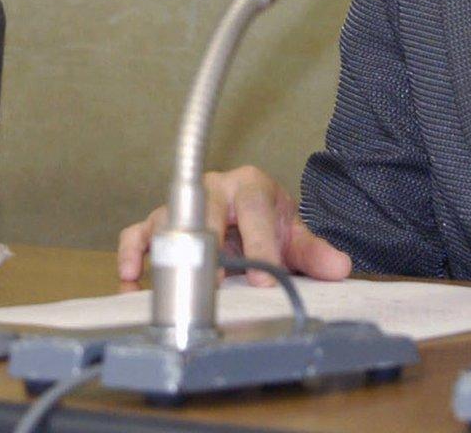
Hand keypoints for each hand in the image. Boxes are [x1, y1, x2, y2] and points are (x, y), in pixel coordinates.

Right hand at [116, 165, 350, 287]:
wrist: (248, 219)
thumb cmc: (270, 226)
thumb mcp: (295, 238)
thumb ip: (314, 253)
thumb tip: (338, 267)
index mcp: (251, 186)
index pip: (255, 213)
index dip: (260, 246)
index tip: (265, 280)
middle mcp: (213, 188)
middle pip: (208, 210)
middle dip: (213, 247)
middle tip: (218, 284)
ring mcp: (183, 204)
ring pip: (170, 218)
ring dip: (170, 251)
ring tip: (173, 282)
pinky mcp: (159, 222)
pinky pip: (138, 233)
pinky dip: (133, 253)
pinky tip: (132, 278)